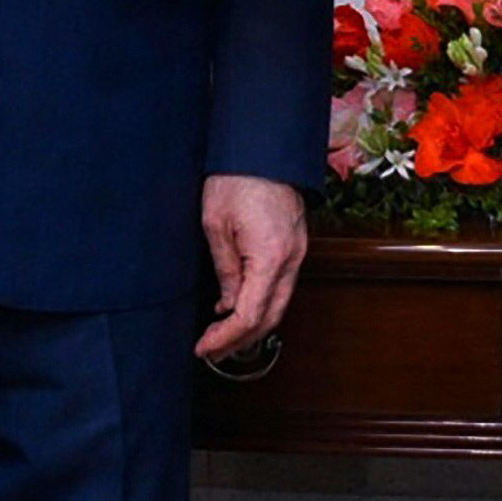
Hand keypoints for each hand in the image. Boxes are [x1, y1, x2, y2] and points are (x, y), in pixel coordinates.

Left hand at [196, 173, 305, 359]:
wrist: (264, 148)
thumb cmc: (236, 179)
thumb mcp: (215, 225)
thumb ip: (224, 269)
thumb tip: (226, 303)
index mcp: (270, 258)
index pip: (250, 315)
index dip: (226, 338)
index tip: (204, 347)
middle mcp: (291, 260)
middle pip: (272, 317)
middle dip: (241, 340)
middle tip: (212, 352)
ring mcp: (298, 253)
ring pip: (280, 303)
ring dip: (252, 324)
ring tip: (222, 336)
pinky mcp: (295, 245)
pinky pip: (281, 285)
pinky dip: (261, 302)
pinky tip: (237, 305)